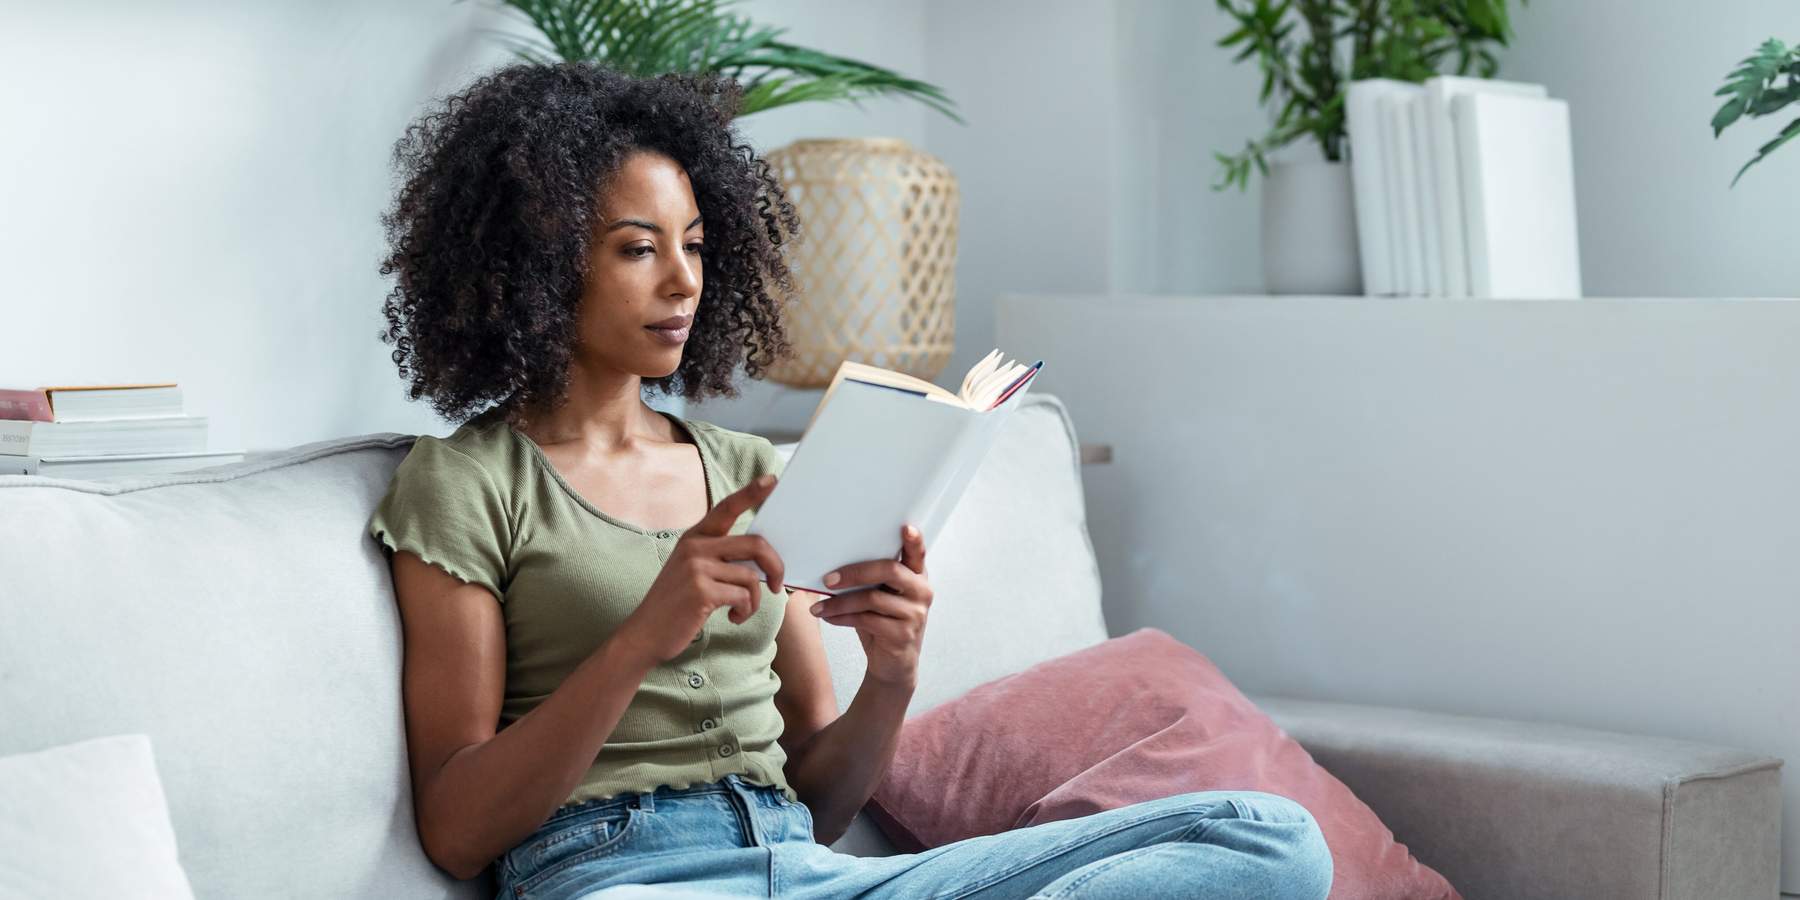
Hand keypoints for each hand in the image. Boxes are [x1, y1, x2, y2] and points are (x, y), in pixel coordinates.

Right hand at [616, 474, 785, 667]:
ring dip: (754, 599)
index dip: (751, 493)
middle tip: (777, 585)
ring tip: (740, 610)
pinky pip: (743, 596)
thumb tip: (761, 560)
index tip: (772, 480)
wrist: (645, 633)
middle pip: (755, 544)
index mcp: (694, 537)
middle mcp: (695, 546)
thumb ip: (720, 558)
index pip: (727, 507)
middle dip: (775, 566)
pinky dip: (745, 611)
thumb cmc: (676, 604)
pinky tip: (732, 618)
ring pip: (751, 576)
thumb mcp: (693, 571)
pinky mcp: (701, 590)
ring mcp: (697, 567)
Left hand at [809, 524, 932, 687]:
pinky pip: (866, 620)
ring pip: (871, 599)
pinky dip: (842, 618)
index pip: (918, 553)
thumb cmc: (883, 622)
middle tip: (827, 579)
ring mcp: (915, 614)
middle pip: (889, 570)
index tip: (906, 528)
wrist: (894, 665)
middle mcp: (921, 592)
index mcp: (917, 576)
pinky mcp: (903, 634)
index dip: (914, 540)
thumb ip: (870, 580)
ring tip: (817, 607)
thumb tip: (830, 566)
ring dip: (839, 603)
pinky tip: (829, 618)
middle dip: (854, 572)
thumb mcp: (880, 597)